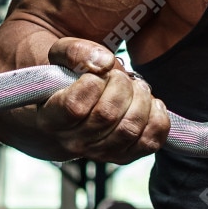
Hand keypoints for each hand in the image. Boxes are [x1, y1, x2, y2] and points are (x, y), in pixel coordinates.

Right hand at [34, 37, 170, 162]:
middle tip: (119, 75)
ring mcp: (98, 153)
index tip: (95, 74)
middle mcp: (72, 142)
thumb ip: (75, 52)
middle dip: (120, 85)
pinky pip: (150, 143)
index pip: (74, 107)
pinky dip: (157, 118)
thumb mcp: (57, 56)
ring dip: (140, 100)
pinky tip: (149, 103)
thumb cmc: (59, 81)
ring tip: (134, 86)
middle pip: (107, 115)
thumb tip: (105, 62)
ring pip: (129, 130)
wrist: (62, 113)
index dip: (92, 83)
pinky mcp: (123, 156)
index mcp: (49, 119)